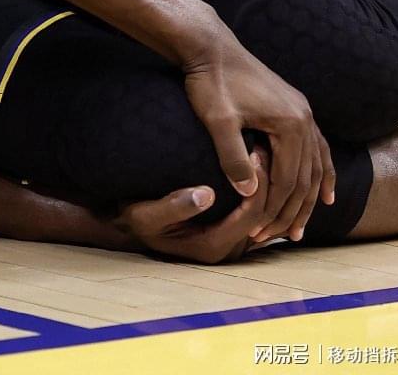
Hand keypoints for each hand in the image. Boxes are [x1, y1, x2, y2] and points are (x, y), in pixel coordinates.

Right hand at [117, 149, 271, 262]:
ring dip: (265, 185)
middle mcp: (227, 249)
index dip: (257, 187)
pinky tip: (254, 166)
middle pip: (262, 216)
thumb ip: (174, 207)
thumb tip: (207, 194)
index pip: (249, 217)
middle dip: (267, 183)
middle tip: (263, 148)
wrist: (130, 227)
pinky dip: (258, 190)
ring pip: (262, 215)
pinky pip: (253, 212)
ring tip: (262, 153)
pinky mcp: (230, 231)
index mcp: (211, 246)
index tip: (253, 154)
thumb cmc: (136, 219)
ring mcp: (231, 242)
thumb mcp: (145, 214)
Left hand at [179, 23, 334, 243]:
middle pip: (306, 177)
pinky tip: (322, 189)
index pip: (288, 180)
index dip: (274, 210)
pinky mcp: (294, 107)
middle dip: (294, 211)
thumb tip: (250, 193)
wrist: (209, 46)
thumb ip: (233, 157)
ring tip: (303, 225)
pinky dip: (320, 171)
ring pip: (315, 165)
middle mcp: (305, 119)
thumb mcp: (218, 121)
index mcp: (290, 124)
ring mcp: (303, 112)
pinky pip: (316, 146)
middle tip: (283, 239)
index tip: (261, 232)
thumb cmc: (209, 83)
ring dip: (310, 197)